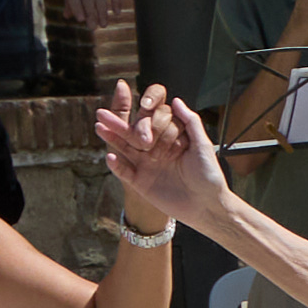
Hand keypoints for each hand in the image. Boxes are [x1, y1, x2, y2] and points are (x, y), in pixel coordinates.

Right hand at [92, 81, 226, 226]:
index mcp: (168, 140)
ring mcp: (146, 165)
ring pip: (125, 149)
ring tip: (99, 126)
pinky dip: (117, 165)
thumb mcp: (202, 147)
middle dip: (119, 124)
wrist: (208, 207)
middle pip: (133, 134)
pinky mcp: (140, 182)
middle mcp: (154, 150)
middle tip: (102, 112)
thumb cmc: (209, 176)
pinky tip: (110, 155)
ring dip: (112, 139)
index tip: (143, 107)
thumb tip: (176, 100)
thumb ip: (190, 123)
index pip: (152, 123)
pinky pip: (124, 172)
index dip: (147, 117)